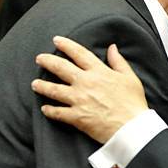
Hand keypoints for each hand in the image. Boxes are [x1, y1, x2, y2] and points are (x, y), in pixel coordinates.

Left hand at [31, 36, 148, 143]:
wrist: (132, 127)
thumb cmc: (133, 102)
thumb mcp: (129, 77)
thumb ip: (118, 61)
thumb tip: (112, 47)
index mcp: (98, 71)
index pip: (78, 53)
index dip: (66, 45)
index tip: (56, 40)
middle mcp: (85, 83)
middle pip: (60, 68)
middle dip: (47, 61)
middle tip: (39, 58)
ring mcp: (79, 100)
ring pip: (54, 90)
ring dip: (42, 86)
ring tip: (35, 84)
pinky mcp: (76, 117)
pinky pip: (57, 112)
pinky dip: (49, 111)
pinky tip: (45, 109)